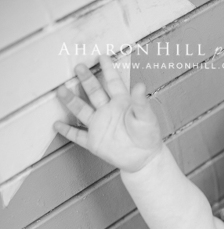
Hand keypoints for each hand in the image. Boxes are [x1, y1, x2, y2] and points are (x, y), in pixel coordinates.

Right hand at [54, 55, 162, 172]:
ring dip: (71, 101)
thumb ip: (141, 103)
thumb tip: (141, 84)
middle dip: (86, 80)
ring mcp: (99, 126)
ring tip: (60, 90)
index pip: (113, 83)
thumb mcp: (146, 118)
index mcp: (121, 103)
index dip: (108, 70)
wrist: (145, 159)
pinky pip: (78, 135)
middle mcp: (108, 111)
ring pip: (82, 111)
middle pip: (94, 92)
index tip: (102, 56)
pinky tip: (56, 124)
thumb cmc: (148, 136)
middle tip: (78, 67)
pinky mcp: (94, 142)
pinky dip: (67, 130)